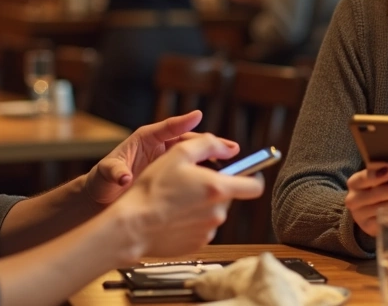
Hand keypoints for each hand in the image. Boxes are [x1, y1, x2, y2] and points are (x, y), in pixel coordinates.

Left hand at [83, 110, 237, 204]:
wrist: (104, 198)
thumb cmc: (102, 182)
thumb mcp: (105, 176)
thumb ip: (114, 173)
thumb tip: (123, 177)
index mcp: (144, 139)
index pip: (167, 127)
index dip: (183, 122)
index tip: (198, 116)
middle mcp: (159, 146)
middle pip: (188, 139)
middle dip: (210, 142)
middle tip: (230, 146)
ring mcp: (168, 160)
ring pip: (195, 153)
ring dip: (213, 155)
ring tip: (233, 160)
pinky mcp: (172, 174)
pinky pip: (193, 168)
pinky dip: (206, 171)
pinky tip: (220, 178)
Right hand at [115, 133, 264, 257]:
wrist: (132, 226)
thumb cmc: (152, 189)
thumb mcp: (178, 153)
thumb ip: (209, 144)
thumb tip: (229, 148)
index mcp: (218, 189)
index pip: (255, 186)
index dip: (253, 176)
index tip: (247, 172)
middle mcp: (218, 213)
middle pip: (229, 196)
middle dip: (216, 187)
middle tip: (192, 181)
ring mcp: (209, 231)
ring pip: (214, 211)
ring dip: (203, 203)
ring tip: (177, 199)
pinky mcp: (197, 244)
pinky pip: (202, 227)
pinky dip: (193, 219)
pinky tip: (174, 214)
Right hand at [345, 164, 387, 236]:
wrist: (371, 211)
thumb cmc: (381, 187)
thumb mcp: (379, 178)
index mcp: (354, 182)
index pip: (364, 177)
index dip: (377, 173)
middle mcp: (352, 199)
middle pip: (371, 195)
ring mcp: (359, 215)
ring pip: (378, 209)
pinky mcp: (368, 227)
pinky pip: (383, 221)